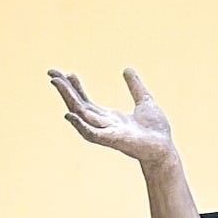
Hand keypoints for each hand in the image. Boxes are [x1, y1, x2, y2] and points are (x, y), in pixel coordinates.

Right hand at [48, 67, 175, 170]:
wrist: (166, 148)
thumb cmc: (156, 131)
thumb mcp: (144, 101)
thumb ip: (135, 86)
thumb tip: (127, 68)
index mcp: (110, 117)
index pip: (86, 102)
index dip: (75, 88)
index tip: (66, 73)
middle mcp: (104, 125)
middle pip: (79, 106)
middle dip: (65, 90)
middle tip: (52, 74)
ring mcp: (107, 133)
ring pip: (81, 115)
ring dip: (68, 99)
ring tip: (57, 83)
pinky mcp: (113, 140)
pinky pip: (91, 134)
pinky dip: (79, 125)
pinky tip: (69, 114)